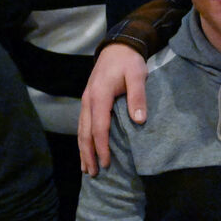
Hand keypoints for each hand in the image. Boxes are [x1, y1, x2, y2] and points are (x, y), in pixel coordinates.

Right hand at [77, 44, 148, 175]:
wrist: (117, 46)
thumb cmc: (129, 61)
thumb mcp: (137, 75)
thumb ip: (138, 96)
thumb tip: (139, 120)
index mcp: (100, 95)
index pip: (99, 127)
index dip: (102, 147)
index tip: (106, 163)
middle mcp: (88, 100)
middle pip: (85, 132)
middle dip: (88, 154)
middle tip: (93, 173)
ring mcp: (86, 100)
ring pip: (81, 130)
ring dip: (83, 150)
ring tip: (86, 168)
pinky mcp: (88, 100)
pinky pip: (83, 124)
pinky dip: (83, 139)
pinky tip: (86, 150)